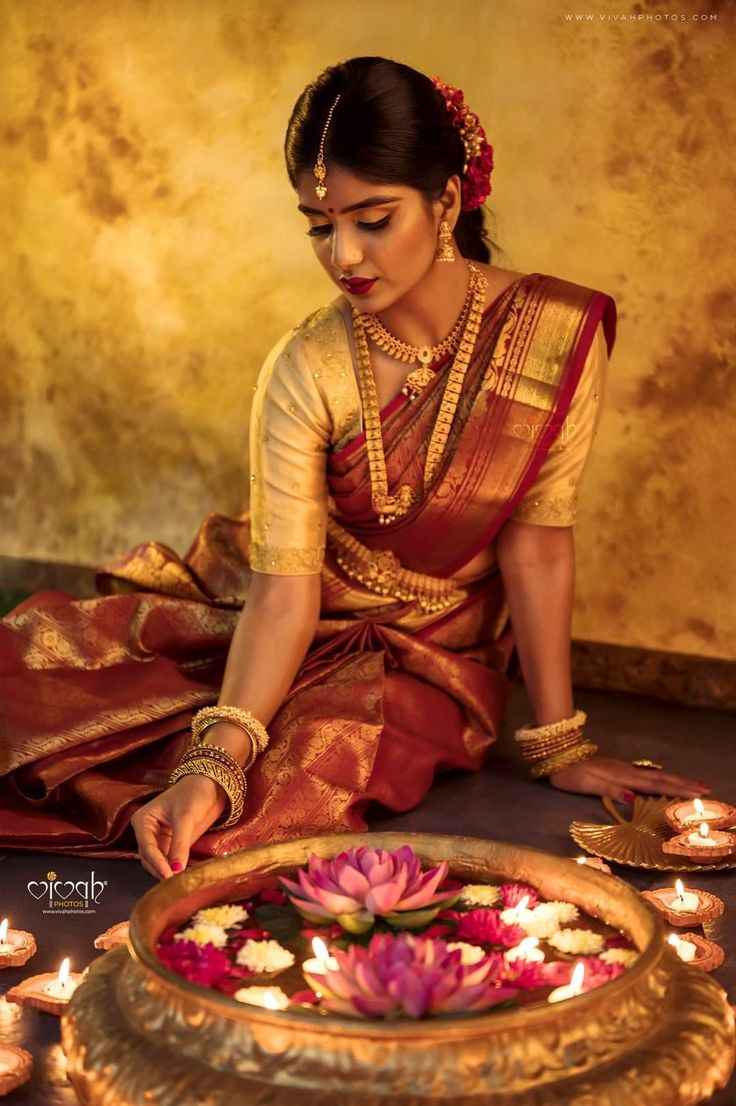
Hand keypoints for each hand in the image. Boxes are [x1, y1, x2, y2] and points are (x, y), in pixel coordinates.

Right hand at [130, 775, 227, 879]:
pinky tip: (184, 876)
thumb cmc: (195, 793)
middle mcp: (147, 832)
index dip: (157, 863)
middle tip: (175, 883)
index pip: (147, 847)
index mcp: (143, 820)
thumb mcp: (186, 817)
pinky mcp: (172, 844)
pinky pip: (170, 861)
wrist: (212, 785)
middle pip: (149, 858)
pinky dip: (175, 868)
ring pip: (158, 862)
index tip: (169, 876)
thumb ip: (180, 844)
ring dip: (167, 871)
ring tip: (180, 882)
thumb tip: (176, 870)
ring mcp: (159, 839)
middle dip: (161, 870)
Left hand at [548, 756, 710, 801]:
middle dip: (684, 783)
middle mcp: (626, 771)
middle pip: (661, 778)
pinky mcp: (617, 769)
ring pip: (655, 774)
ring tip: (692, 784)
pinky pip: (646, 774)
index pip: (656, 785)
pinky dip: (660, 778)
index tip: (699, 793)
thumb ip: (610, 789)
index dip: (677, 789)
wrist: (556, 755)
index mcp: (622, 777)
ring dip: (675, 779)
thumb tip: (634, 798)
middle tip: (706, 788)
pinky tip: (662, 779)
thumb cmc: (569, 774)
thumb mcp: (586, 784)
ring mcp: (622, 768)